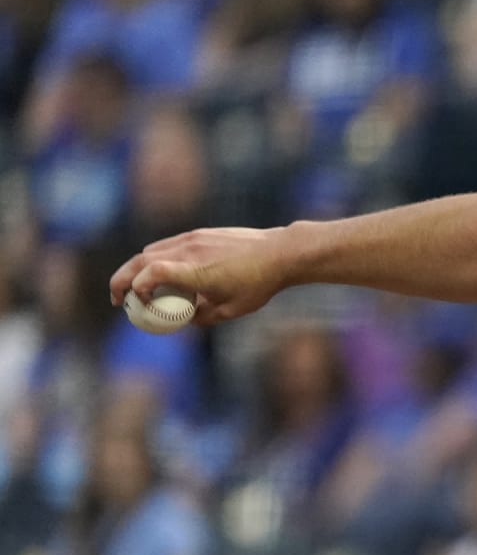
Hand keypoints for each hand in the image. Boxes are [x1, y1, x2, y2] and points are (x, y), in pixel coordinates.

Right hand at [109, 227, 291, 325]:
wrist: (280, 252)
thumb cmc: (259, 283)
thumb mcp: (231, 310)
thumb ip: (203, 317)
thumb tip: (184, 320)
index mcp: (195, 270)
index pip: (151, 272)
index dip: (136, 288)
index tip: (138, 305)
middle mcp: (189, 250)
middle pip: (140, 261)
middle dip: (121, 281)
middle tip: (118, 300)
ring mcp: (192, 238)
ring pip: (150, 250)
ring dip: (136, 268)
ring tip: (135, 287)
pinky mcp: (199, 233)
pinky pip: (166, 245)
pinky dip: (153, 258)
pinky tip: (158, 272)